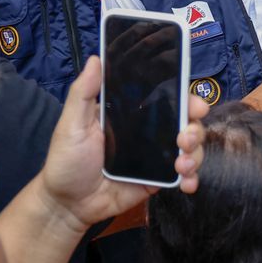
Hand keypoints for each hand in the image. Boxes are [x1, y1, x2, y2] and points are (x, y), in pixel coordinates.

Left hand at [35, 56, 206, 233]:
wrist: (67, 204)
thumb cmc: (67, 160)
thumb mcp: (71, 124)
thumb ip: (83, 92)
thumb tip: (95, 58)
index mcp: (133, 113)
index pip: (167, 97)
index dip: (186, 97)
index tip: (195, 103)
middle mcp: (150, 130)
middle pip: (186, 121)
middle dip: (195, 127)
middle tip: (184, 137)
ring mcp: (157, 155)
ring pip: (191, 147)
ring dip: (195, 153)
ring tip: (181, 165)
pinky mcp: (160, 179)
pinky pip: (185, 175)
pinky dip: (192, 177)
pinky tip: (187, 183)